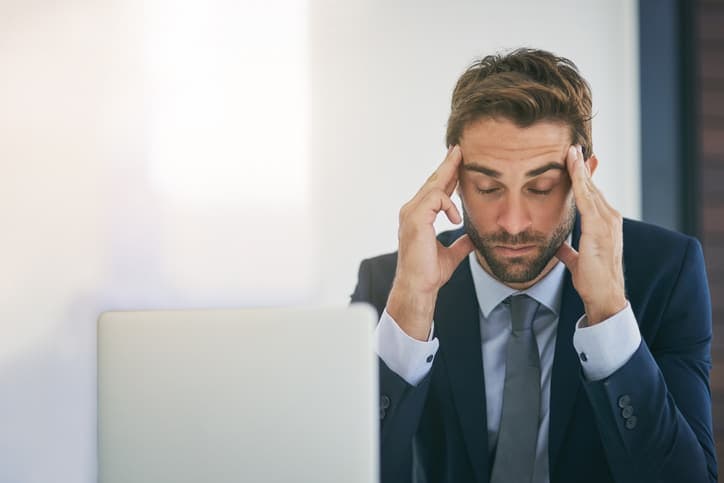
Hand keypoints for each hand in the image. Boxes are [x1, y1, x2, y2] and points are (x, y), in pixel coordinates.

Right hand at [387, 145, 474, 340]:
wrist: (419, 287)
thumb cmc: (429, 273)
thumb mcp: (451, 254)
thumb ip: (461, 243)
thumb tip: (473, 237)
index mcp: (418, 217)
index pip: (434, 190)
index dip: (447, 176)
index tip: (458, 161)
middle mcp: (411, 211)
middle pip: (432, 182)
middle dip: (447, 165)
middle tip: (459, 149)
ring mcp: (411, 214)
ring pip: (432, 186)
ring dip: (448, 174)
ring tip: (460, 160)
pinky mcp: (415, 219)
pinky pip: (435, 199)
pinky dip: (448, 204)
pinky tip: (457, 218)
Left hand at [555, 145, 626, 325]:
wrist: (603, 296)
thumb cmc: (592, 279)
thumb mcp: (578, 260)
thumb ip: (570, 250)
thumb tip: (559, 247)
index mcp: (604, 223)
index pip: (591, 194)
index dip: (582, 177)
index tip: (573, 160)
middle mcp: (609, 218)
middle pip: (592, 186)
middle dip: (581, 166)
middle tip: (571, 146)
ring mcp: (607, 222)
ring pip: (590, 189)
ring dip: (580, 169)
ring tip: (570, 151)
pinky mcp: (599, 228)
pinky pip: (587, 200)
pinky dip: (580, 182)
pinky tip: (572, 170)